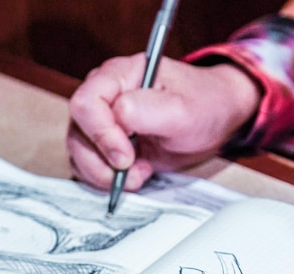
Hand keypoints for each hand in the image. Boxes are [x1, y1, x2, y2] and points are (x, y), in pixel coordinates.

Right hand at [67, 54, 260, 190]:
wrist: (215, 118)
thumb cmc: (203, 105)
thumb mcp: (184, 109)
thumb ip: (150, 109)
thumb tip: (118, 113)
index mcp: (119, 75)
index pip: (86, 103)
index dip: (101, 135)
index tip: (126, 156)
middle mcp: (104, 96)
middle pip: (78, 131)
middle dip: (101, 161)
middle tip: (133, 170)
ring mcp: (102, 121)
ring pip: (79, 152)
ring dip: (104, 174)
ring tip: (139, 174)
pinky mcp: (106, 144)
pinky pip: (89, 166)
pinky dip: (107, 179)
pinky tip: (138, 174)